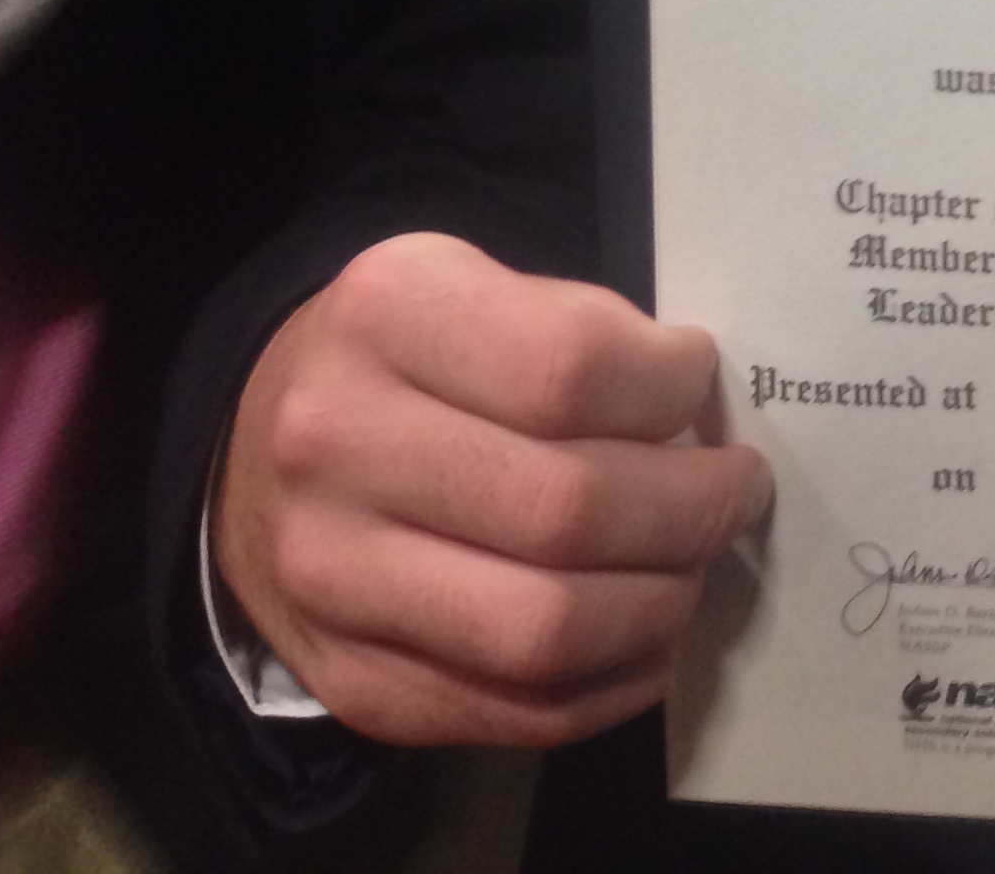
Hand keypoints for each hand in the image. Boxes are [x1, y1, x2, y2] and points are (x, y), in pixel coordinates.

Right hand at [213, 231, 770, 746]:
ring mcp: (332, 577)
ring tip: (695, 564)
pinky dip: (613, 685)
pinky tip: (650, 639)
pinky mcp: (352, 682)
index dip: (668, 385)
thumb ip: (581, 332)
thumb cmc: (411, 354)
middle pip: (564, 510)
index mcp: (385, 314)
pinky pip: (514, 711)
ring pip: (543, 630)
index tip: (702, 383)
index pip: (567, 367)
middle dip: (689, 509)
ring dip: (659, 604)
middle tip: (737, 490)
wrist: (257, 447)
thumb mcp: (476, 283)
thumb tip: (707, 421)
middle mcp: (337, 445)